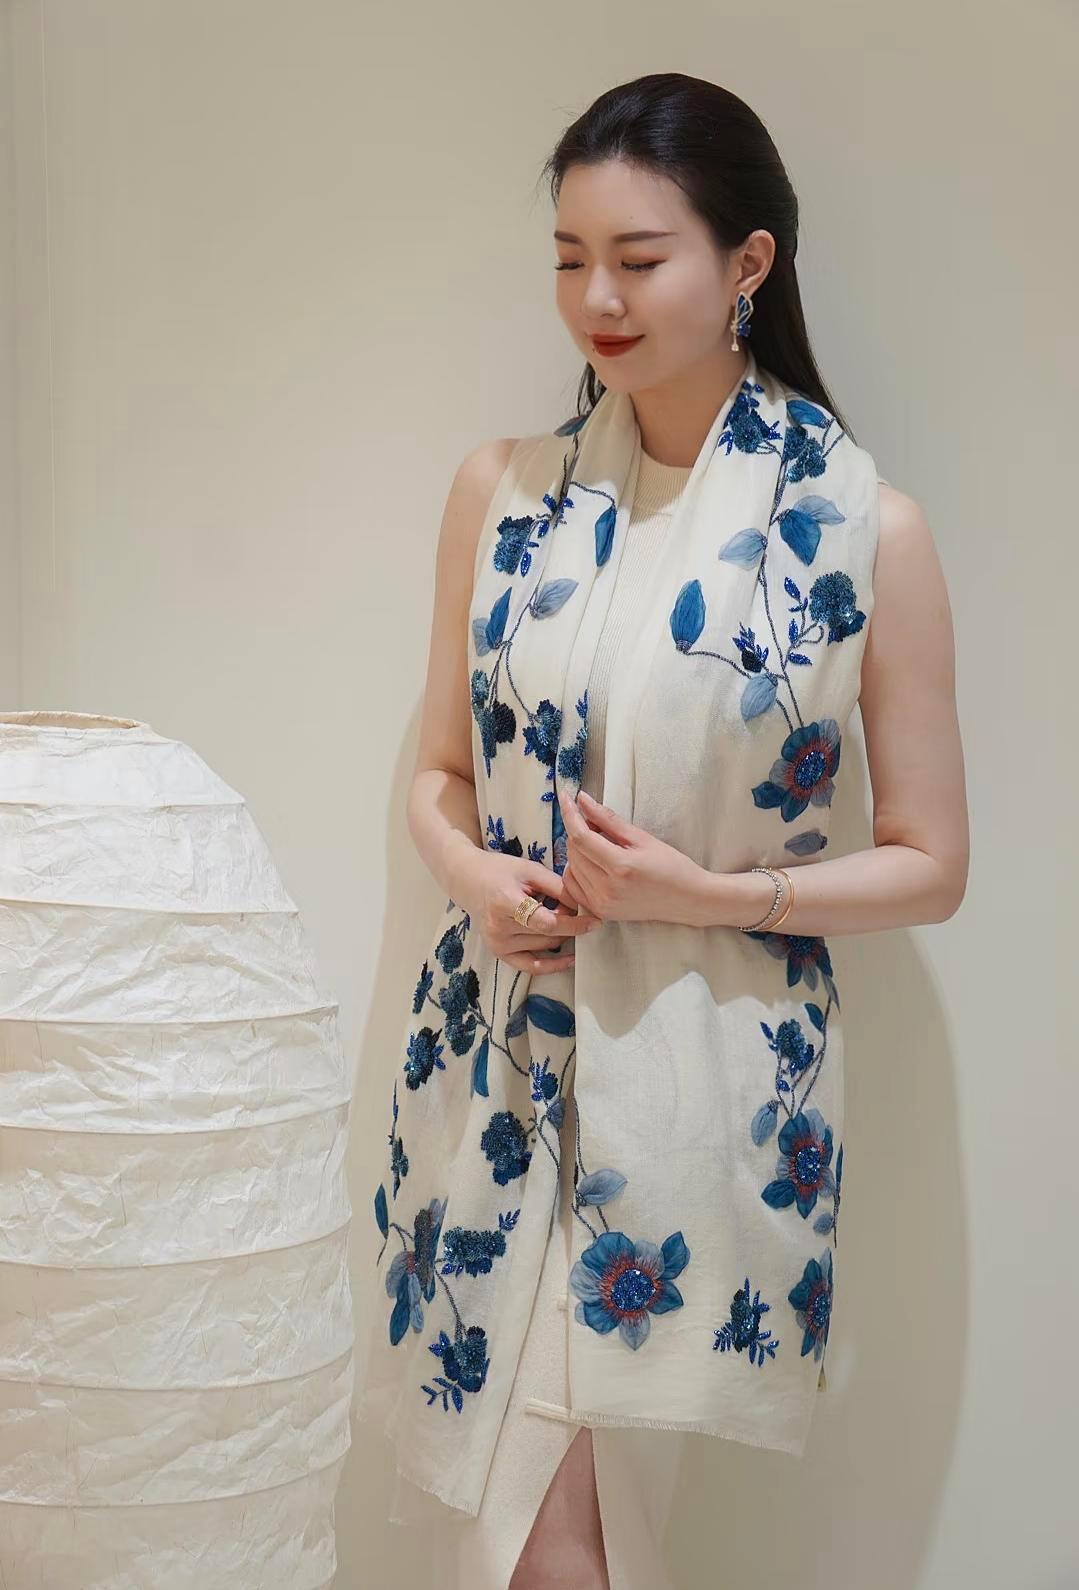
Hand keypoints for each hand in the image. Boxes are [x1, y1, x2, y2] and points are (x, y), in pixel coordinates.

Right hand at [453, 847, 600, 975]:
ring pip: (544, 947)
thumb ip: (558, 887)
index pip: (547, 922)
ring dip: (560, 935)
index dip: (574, 924)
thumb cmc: (501, 870)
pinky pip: (531, 966)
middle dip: (569, 925)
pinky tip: (570, 958)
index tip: (595, 921)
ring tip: (560, 916)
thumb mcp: (531, 870)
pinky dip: (552, 965)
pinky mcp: (499, 953)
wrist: (469, 880)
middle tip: (575, 910)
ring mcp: (498, 944)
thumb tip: (584, 906)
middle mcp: (499, 928)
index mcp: (505, 903)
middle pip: (548, 935)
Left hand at [556, 787, 704, 924]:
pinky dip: (576, 870)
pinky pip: (573, 886)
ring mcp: (602, 904)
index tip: (565, 796)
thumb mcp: (642, 837)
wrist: (687, 900)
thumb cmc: (671, 866)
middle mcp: (607, 890)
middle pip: (574, 851)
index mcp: (621, 867)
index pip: (581, 837)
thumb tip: (582, 800)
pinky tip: (592, 863)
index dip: (570, 814)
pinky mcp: (600, 912)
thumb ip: (608, 819)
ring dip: (577, 850)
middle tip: (596, 823)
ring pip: (570, 868)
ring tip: (600, 845)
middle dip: (578, 831)